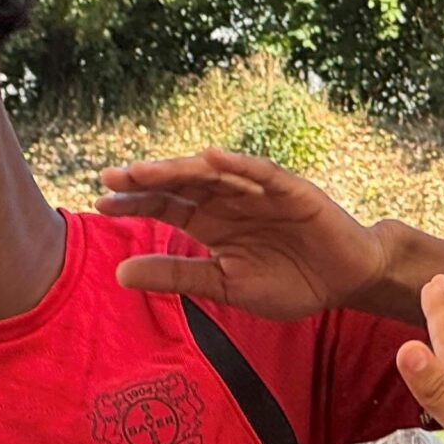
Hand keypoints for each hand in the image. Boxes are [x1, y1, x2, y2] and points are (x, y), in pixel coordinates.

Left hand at [97, 148, 389, 320]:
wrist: (344, 282)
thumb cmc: (288, 282)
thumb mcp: (223, 285)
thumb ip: (176, 276)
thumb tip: (119, 274)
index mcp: (212, 223)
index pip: (166, 206)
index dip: (135, 203)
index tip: (100, 203)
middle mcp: (230, 200)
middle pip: (182, 183)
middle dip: (147, 180)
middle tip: (110, 178)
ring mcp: (259, 191)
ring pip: (213, 174)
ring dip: (179, 169)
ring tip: (145, 170)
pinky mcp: (291, 190)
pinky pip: (262, 173)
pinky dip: (238, 164)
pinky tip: (211, 158)